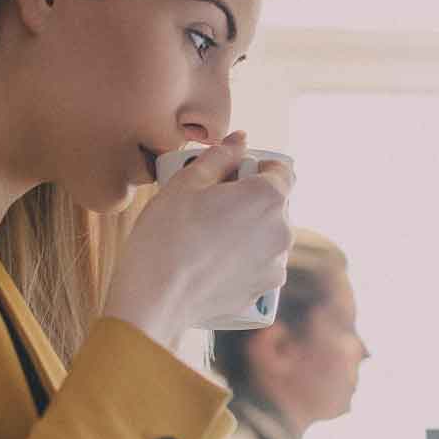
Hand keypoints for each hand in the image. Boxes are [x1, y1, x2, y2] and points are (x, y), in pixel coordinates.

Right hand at [102, 131, 294, 347]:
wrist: (156, 297)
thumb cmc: (167, 235)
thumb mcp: (186, 182)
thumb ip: (220, 156)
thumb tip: (240, 141)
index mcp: (269, 197)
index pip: (282, 171)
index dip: (257, 168)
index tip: (232, 175)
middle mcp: (282, 230)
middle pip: (275, 204)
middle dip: (250, 200)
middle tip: (212, 206)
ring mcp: (276, 263)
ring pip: (268, 236)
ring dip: (249, 231)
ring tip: (209, 238)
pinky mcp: (264, 290)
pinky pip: (260, 264)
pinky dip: (245, 260)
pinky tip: (213, 262)